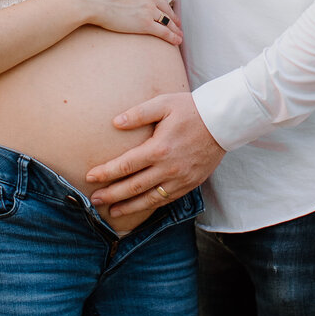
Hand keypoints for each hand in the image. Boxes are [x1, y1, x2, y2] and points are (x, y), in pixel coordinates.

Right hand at [78, 0, 183, 45]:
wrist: (91, 0)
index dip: (163, 4)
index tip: (166, 9)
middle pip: (165, 7)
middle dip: (172, 16)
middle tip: (177, 23)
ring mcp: (149, 9)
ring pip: (167, 20)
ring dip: (174, 28)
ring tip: (179, 34)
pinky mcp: (145, 24)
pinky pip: (163, 31)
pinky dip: (172, 37)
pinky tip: (177, 41)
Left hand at [87, 92, 223, 216]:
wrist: (224, 122)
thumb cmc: (192, 109)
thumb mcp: (164, 104)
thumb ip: (138, 113)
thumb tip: (115, 122)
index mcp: (159, 148)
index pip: (125, 165)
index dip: (106, 172)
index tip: (90, 177)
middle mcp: (168, 168)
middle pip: (134, 187)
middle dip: (112, 195)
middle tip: (94, 200)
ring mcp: (180, 179)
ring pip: (150, 199)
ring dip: (129, 207)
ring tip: (112, 212)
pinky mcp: (190, 184)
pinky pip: (167, 200)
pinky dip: (150, 206)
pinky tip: (139, 208)